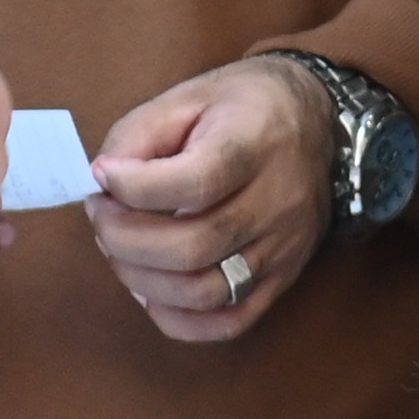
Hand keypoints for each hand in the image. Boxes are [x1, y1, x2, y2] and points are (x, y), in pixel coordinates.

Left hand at [85, 56, 332, 343]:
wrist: (316, 122)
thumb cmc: (244, 105)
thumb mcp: (186, 95)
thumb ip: (137, 135)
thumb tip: (101, 182)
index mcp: (254, 145)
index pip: (194, 183)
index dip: (134, 188)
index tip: (103, 177)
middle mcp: (276, 203)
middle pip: (194, 246)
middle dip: (126, 239)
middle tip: (102, 217)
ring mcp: (283, 248)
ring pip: (207, 292)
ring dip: (143, 280)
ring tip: (120, 251)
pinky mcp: (282, 278)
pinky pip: (231, 322)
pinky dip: (179, 320)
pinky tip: (151, 290)